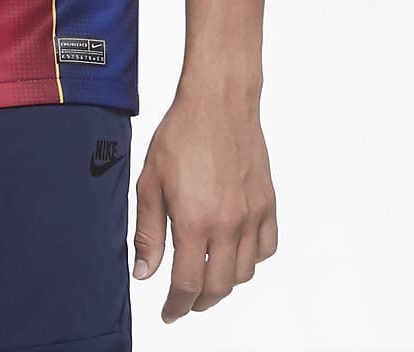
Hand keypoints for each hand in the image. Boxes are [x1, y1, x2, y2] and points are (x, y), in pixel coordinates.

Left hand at [131, 86, 277, 321]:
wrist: (218, 101)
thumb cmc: (182, 133)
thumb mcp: (151, 181)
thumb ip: (149, 230)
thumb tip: (145, 272)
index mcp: (195, 221)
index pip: (188, 284)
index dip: (177, 305)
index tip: (169, 312)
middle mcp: (228, 224)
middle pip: (219, 286)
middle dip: (200, 301)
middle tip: (186, 301)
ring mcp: (252, 215)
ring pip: (245, 271)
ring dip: (225, 282)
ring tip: (208, 275)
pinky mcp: (267, 202)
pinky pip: (267, 247)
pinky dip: (252, 258)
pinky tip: (236, 251)